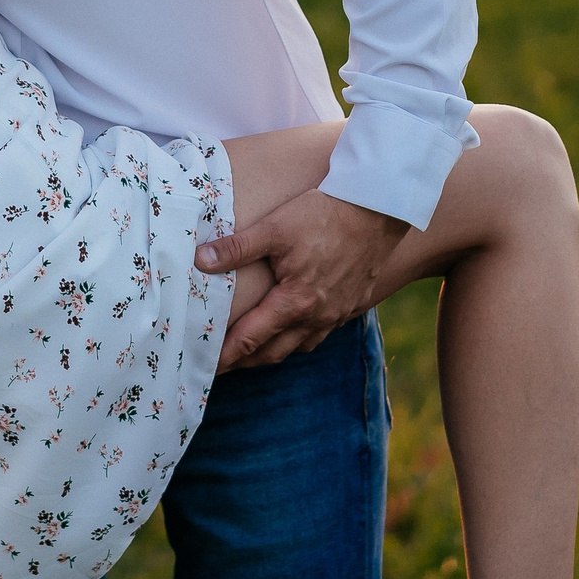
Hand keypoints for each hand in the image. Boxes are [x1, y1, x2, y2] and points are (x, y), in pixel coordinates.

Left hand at [196, 190, 407, 369]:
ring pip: (297, 347)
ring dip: (271, 353)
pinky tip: (291, 330)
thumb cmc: (324, 216)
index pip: (249, 340)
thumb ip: (236, 247)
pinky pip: (320, 335)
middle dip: (243, 362)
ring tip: (249, 353)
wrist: (378, 211)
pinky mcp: (351, 305)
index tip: (204, 367)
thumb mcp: (275, 227)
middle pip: (272, 353)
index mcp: (294, 303)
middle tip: (218, 366)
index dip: (224, 356)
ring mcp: (336, 314)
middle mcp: (316, 317)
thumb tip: (199, 260)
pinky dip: (298, 340)